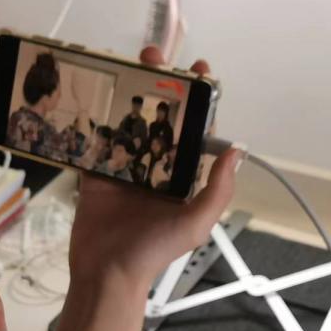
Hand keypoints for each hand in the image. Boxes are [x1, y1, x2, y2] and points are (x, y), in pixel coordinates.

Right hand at [68, 53, 242, 289]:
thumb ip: (217, 189)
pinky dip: (94, 121)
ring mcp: (124, 171)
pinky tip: (94, 96)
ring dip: (127, 96)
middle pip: (159, 118)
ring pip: (128, 123)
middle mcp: (155, 169)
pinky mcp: (95, 175)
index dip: (199, 101)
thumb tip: (236, 150)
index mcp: (182, 178)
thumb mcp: (196, 223)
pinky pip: (96, 143)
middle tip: (153, 58)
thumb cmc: (152, 252)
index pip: (195, 131)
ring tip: (124, 67)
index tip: (198, 71)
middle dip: (159, 86)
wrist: (106, 273)